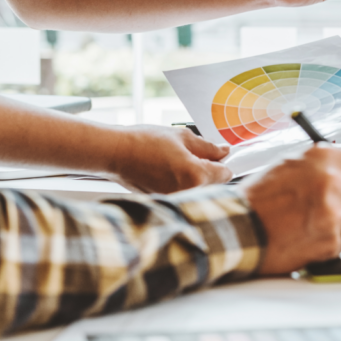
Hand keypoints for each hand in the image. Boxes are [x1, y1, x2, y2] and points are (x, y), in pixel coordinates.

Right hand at [107, 126, 231, 193]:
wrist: (115, 153)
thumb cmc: (143, 142)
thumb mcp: (182, 137)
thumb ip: (208, 147)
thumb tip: (224, 151)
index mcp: (196, 175)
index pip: (226, 174)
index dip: (223, 162)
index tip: (219, 156)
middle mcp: (187, 192)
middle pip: (214, 184)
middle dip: (209, 171)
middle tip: (194, 156)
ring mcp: (175, 200)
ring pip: (198, 190)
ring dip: (195, 179)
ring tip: (176, 163)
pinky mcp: (164, 202)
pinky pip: (182, 194)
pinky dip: (180, 185)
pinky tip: (167, 172)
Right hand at [246, 146, 340, 274]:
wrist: (236, 226)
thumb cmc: (259, 199)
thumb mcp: (292, 166)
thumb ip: (327, 167)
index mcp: (325, 157)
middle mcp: (332, 179)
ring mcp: (333, 208)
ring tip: (318, 225)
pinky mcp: (329, 236)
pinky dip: (330, 244)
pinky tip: (307, 237)